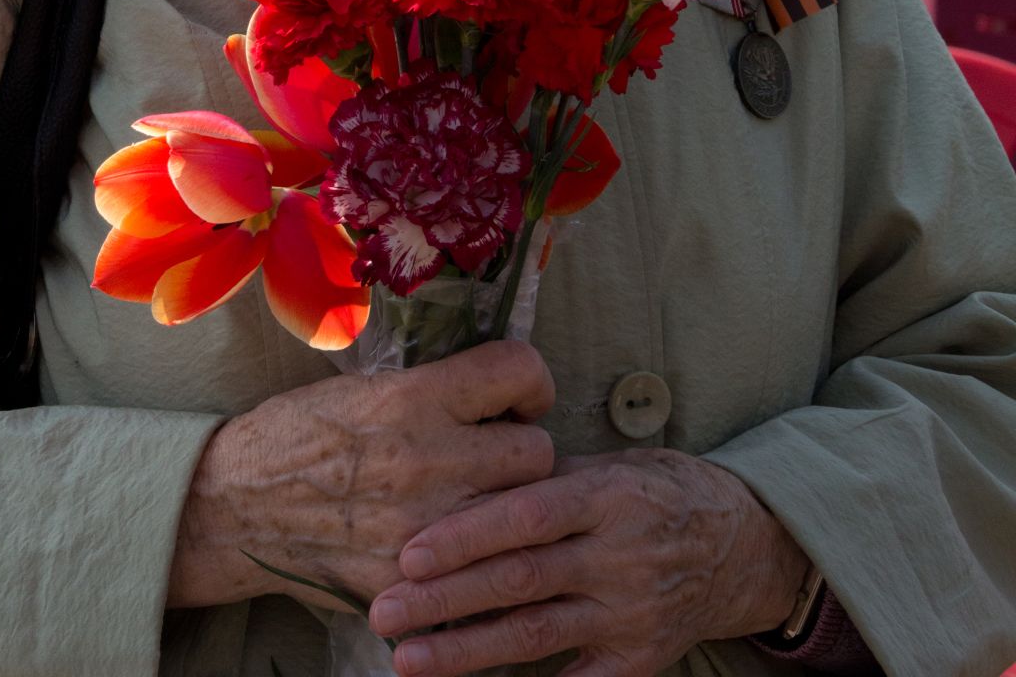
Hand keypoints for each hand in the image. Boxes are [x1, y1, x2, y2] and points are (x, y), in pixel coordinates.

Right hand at [168, 340, 555, 612]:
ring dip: (508, 508)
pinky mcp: (413, 579)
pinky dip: (476, 564)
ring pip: (519, 516)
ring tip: (482, 502)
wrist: (237, 504)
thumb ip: (434, 389)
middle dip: (522, 451)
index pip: (517, 371)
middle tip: (497, 455)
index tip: (519, 396)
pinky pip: (479, 573)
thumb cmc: (299, 433)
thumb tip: (496, 389)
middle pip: (536, 451)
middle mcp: (428, 458)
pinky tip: (458, 553)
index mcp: (414, 397)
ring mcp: (424, 526)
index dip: (530, 382)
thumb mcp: (365, 385)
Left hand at [368, 449, 808, 675]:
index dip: (465, 536)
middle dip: (445, 598)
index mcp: (606, 496)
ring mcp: (630, 612)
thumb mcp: (607, 464)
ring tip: (407, 659)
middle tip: (383, 610)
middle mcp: (619, 555)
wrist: (738, 543)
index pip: (526, 517)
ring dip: (465, 651)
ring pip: (536, 635)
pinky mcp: (640, 658)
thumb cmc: (654, 490)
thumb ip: (541, 477)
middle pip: (521, 580)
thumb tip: (463, 476)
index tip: (407, 553)